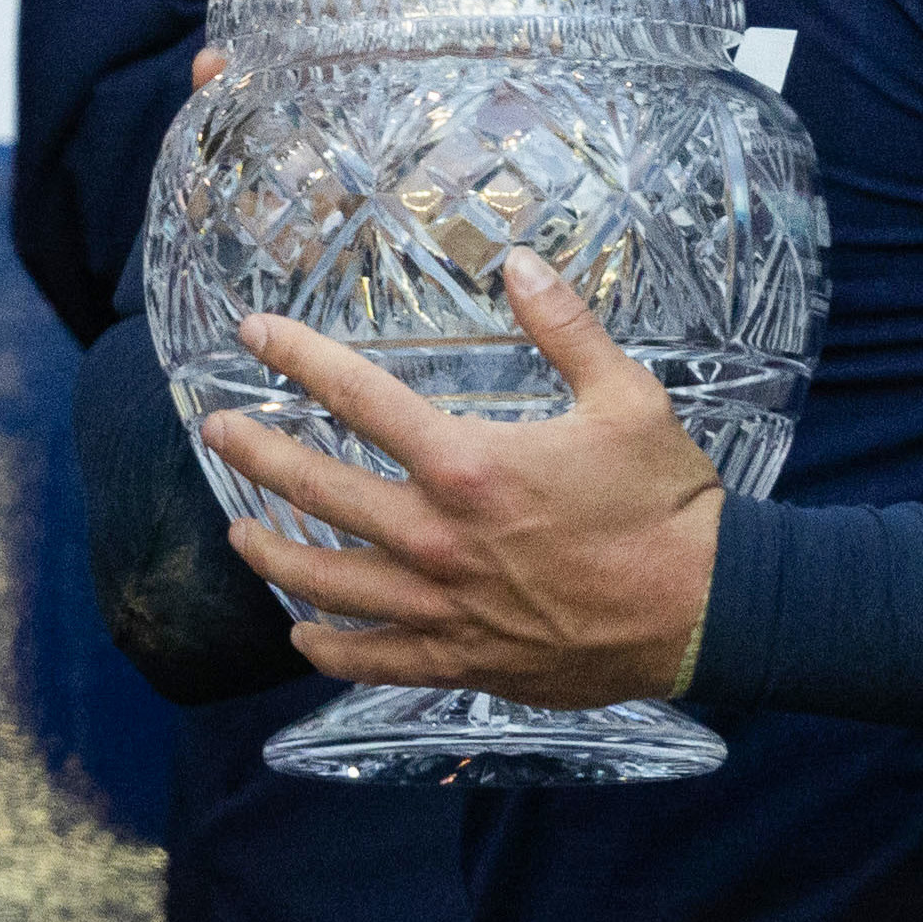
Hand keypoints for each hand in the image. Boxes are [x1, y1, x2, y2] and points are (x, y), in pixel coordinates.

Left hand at [202, 246, 723, 709]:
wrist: (705, 611)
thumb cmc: (667, 503)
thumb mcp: (626, 396)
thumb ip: (564, 326)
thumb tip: (520, 262)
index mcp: (468, 463)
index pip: (357, 398)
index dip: (297, 358)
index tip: (254, 334)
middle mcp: (437, 537)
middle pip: (315, 490)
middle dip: (255, 453)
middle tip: (217, 431)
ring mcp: (441, 606)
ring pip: (325, 580)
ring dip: (271, 552)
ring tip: (237, 531)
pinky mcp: (460, 659)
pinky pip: (371, 659)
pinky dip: (326, 648)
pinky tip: (299, 634)